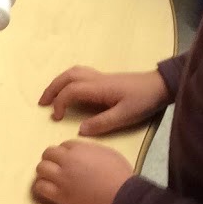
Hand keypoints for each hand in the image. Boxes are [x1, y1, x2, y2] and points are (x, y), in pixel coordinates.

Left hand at [33, 140, 133, 203]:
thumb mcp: (108, 153)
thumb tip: (83, 152)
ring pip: (41, 168)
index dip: (65, 152)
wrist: (122, 198)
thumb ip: (91, 150)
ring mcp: (62, 179)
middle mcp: (67, 161)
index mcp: (79, 149)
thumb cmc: (120, 175)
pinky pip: (40, 187)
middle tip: (57, 167)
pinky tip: (48, 189)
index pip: (63, 145)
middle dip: (52, 159)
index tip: (69, 159)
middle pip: (48, 153)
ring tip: (51, 178)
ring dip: (45, 171)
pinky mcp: (60, 196)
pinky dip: (41, 186)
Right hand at [38, 66, 169, 135]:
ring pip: (73, 72)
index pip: (70, 91)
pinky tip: (70, 90)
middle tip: (42, 103)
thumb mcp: (125, 116)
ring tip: (51, 96)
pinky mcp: (105, 78)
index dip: (60, 103)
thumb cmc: (143, 100)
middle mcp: (96, 79)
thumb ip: (102, 124)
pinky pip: (80, 74)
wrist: (160, 85)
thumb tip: (80, 130)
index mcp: (98, 88)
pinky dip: (69, 80)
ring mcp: (101, 76)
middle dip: (52, 88)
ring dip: (59, 82)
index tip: (57, 118)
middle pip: (67, 77)